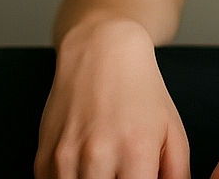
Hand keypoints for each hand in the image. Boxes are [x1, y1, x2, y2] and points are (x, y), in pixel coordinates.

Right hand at [35, 18, 190, 178]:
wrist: (102, 52)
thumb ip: (177, 175)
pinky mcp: (42, 161)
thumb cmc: (141, 92)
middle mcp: (97, 156)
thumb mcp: (172, 130)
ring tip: (106, 172)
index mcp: (136, 151)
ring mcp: (65, 159)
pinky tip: (84, 171)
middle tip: (123, 175)